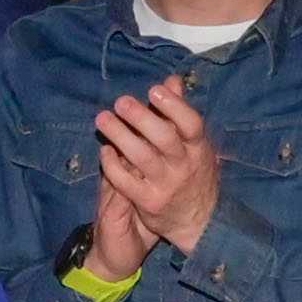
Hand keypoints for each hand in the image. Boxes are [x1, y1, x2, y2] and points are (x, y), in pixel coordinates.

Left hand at [98, 77, 221, 259]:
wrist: (197, 220)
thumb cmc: (193, 172)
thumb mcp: (194, 144)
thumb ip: (180, 113)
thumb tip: (172, 80)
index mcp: (198, 148)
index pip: (191, 124)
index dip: (174, 106)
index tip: (154, 90)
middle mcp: (184, 166)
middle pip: (164, 138)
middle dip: (141, 118)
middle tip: (121, 102)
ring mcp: (166, 185)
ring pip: (141, 157)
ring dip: (120, 136)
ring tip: (102, 119)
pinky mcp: (148, 202)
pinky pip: (125, 181)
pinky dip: (112, 164)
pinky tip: (104, 149)